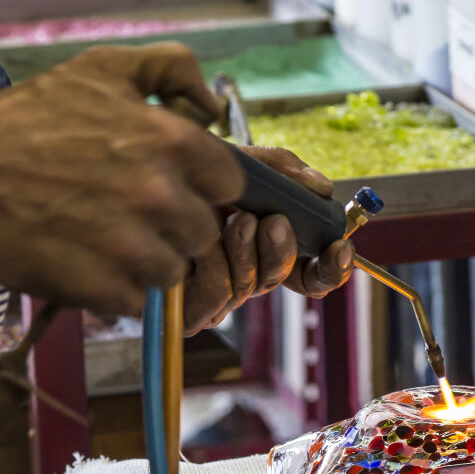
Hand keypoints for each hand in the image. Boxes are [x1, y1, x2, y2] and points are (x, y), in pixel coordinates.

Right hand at [0, 42, 242, 315]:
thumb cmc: (34, 119)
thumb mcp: (103, 70)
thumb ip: (172, 70)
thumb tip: (213, 109)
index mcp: (173, 142)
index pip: (230, 185)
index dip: (206, 188)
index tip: (180, 188)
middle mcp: (160, 195)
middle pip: (205, 233)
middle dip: (178, 228)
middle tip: (137, 216)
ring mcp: (131, 246)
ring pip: (175, 271)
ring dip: (149, 262)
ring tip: (111, 242)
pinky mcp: (102, 286)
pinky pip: (139, 300)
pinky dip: (119, 289)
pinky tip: (93, 264)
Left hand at [183, 145, 354, 333]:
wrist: (134, 184)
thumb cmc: (184, 177)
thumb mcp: (239, 163)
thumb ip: (282, 170)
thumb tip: (323, 188)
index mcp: (266, 246)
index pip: (312, 271)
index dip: (332, 266)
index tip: (340, 247)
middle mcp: (247, 271)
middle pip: (284, 278)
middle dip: (282, 251)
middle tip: (274, 221)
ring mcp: (221, 293)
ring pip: (252, 287)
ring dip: (247, 251)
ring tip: (233, 219)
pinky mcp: (193, 310)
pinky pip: (219, 296)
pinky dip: (215, 264)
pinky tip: (201, 240)